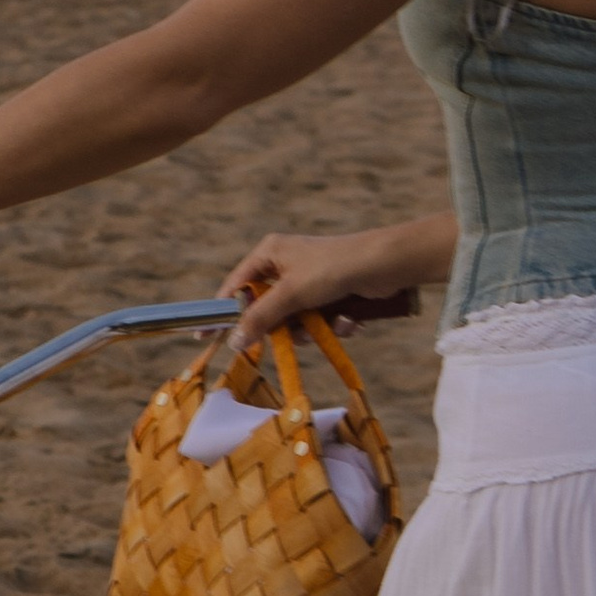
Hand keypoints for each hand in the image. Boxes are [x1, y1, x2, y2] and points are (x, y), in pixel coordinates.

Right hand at [223, 218, 448, 344]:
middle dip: (283, 326)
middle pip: (267, 309)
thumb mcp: (291, 294)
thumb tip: (233, 342)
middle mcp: (286, 264)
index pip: (236, 286)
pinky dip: (331, 324)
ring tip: (329, 322)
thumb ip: (260, 318)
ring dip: (312, 329)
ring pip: (295, 321)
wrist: (387, 265)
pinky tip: (349, 319)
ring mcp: (309, 281)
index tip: (208, 337)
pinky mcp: (331, 294)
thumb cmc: (333, 268)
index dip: (224, 312)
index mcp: (269, 253)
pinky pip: (318, 320)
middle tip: (293, 334)